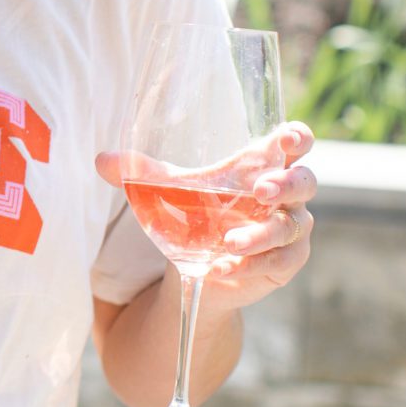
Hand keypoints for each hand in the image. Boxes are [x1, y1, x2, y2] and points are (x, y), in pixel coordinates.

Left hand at [96, 120, 316, 309]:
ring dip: (261, 234)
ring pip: (288, 227)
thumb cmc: (196, 214)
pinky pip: (276, 262)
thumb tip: (101, 160)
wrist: (201, 266)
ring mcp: (290, 229)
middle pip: (304, 182)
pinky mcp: (285, 263)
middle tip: (260, 191)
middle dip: (286, 185)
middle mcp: (286, 196)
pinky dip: (249, 265)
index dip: (297, 137)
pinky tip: (221, 268)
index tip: (286, 137)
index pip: (296, 142)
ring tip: (230, 241)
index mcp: (265, 165)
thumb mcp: (169, 191)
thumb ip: (141, 173)